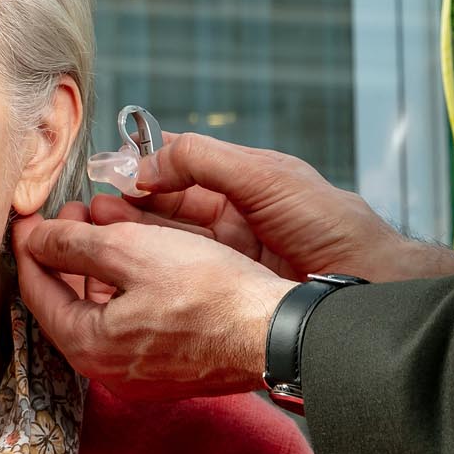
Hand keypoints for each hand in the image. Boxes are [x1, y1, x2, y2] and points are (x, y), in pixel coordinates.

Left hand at [13, 212, 294, 398]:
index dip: (31, 247)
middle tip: (70, 214)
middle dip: (64, 254)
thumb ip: (74, 244)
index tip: (29, 216)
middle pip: (66, 304)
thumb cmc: (209, 291)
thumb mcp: (132, 250)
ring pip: (99, 312)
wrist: (274, 331)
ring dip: (96, 268)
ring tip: (106, 226)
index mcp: (89, 346)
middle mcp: (107, 371)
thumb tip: (35, 239)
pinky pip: (128, 325)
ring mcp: (139, 375)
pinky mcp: (168, 368)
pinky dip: (123, 289)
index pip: (37, 292)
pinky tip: (139, 260)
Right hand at [103, 132, 453, 283]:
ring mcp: (233, 257)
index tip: (103, 175)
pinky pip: (184, 278)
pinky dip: (152, 273)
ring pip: (169, 245)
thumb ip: (205, 161)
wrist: (369, 284)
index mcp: (244, 182)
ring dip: (132, 241)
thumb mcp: (264, 177)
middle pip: (167, 209)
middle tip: (84, 214)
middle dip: (126, 209)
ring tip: (92, 240)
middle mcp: (235, 218)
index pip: (180, 168)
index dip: (140, 171)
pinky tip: (124, 274)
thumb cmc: (329, 223)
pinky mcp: (233, 292)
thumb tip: (148, 164)